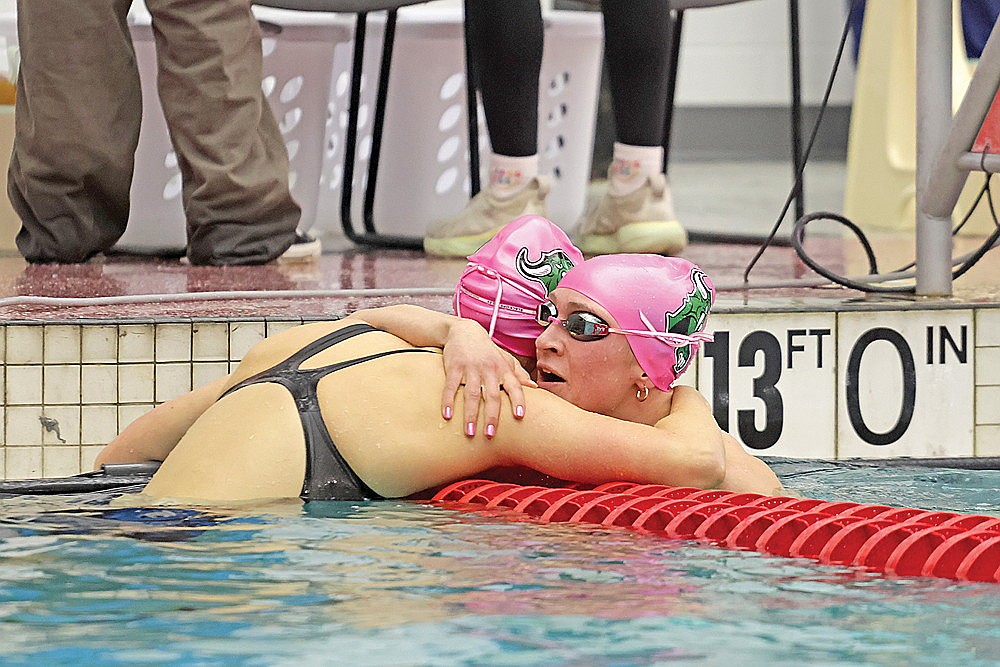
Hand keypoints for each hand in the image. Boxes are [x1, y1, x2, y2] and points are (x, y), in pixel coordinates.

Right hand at [440, 320, 535, 437]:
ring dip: (470, 414)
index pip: (514, 386)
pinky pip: (450, 387)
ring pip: (471, 394)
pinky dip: (448, 401)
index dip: (518, 400)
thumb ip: (518, 373)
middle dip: (491, 416)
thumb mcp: (505, 358)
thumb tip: (534, 387)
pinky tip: (447, 415)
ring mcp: (470, 368)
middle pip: (492, 395)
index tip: (520, 416)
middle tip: (490, 434)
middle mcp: (489, 369)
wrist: (463, 331)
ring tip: (469, 432)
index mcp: (503, 369)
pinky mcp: (454, 367)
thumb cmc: (487, 350)